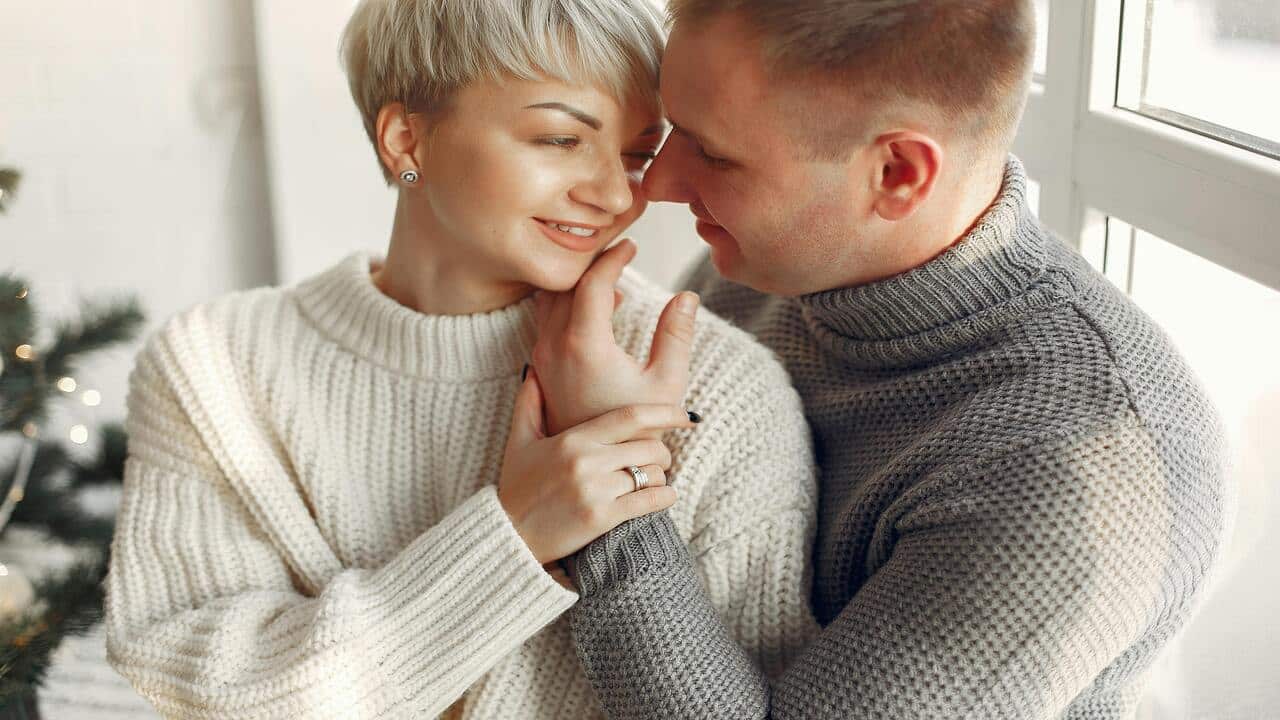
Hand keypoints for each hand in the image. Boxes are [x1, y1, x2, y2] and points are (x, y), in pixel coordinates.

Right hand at [497, 366, 696, 564]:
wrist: (507, 537)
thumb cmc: (516, 488)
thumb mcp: (518, 441)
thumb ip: (529, 403)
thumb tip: (533, 370)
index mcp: (573, 439)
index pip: (631, 416)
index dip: (665, 412)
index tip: (685, 414)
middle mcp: (587, 461)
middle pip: (649, 445)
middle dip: (662, 449)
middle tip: (659, 455)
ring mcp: (596, 490)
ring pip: (652, 473)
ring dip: (660, 475)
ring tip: (653, 478)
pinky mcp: (602, 518)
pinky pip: (649, 502)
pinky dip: (664, 497)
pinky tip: (665, 496)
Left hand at [532, 239, 699, 436]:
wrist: (600, 467)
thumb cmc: (637, 429)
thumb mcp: (666, 382)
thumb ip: (676, 335)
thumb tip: (686, 296)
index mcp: (584, 344)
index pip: (592, 281)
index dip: (612, 257)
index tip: (631, 245)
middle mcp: (555, 347)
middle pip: (565, 283)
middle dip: (592, 262)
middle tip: (619, 252)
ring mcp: (543, 357)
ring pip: (550, 300)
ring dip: (578, 283)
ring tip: (612, 280)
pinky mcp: (541, 368)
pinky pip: (547, 320)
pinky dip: (568, 302)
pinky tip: (599, 310)